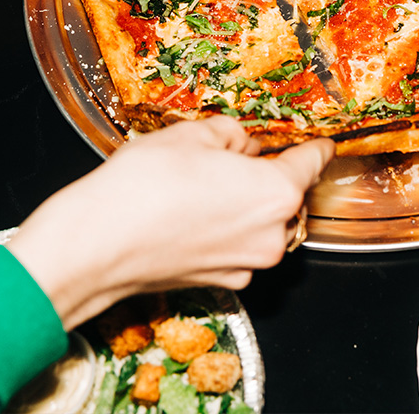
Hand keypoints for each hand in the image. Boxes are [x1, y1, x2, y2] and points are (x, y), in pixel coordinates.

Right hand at [6, 116, 334, 329]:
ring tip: (203, 187)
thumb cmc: (144, 187)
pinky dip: (225, 233)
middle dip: (267, 177)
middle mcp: (272, 235)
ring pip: (262, 225)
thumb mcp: (191, 135)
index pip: (312, 163)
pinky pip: (238, 249)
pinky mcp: (222, 283)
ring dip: (245, 207)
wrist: (97, 244)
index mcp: (276, 192)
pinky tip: (191, 216)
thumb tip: (239, 143)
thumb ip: (229, 133)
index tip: (320, 143)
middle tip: (233, 159)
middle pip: (286, 197)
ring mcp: (247, 265)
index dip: (316, 147)